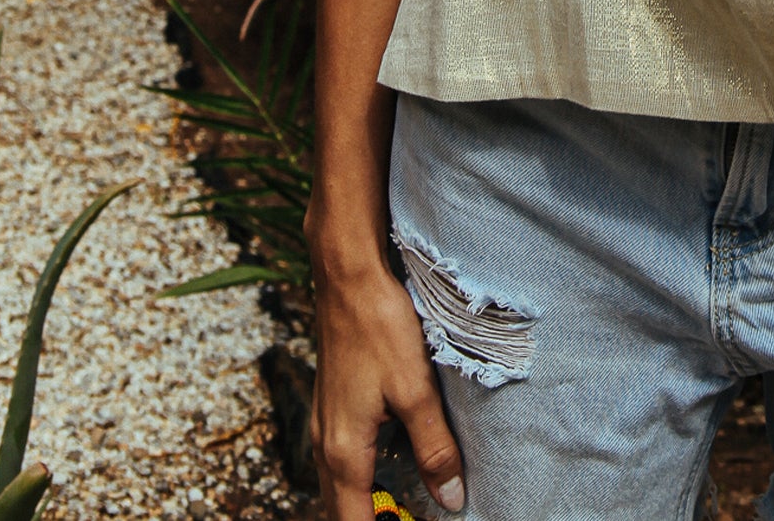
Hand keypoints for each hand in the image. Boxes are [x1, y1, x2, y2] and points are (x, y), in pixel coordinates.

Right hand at [310, 246, 465, 520]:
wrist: (348, 277)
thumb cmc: (379, 327)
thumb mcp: (416, 390)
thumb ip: (434, 449)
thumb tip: (450, 500)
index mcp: (342, 452)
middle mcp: (324, 445)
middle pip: (342, 511)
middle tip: (412, 520)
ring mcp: (324, 424)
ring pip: (339, 487)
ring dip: (366, 505)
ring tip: (404, 509)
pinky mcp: (332, 405)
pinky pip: (340, 461)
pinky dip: (361, 478)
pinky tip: (389, 466)